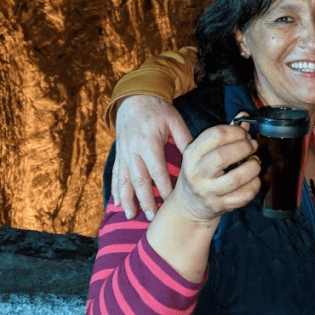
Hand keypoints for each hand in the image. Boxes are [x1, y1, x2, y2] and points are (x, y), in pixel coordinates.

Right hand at [112, 95, 192, 219]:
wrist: (134, 98)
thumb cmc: (157, 110)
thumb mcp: (173, 120)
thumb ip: (184, 138)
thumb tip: (197, 157)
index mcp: (149, 142)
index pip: (157, 170)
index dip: (162, 187)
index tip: (170, 202)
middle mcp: (133, 151)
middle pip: (139, 180)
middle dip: (144, 200)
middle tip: (151, 216)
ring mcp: (124, 154)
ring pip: (124, 181)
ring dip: (127, 200)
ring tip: (131, 215)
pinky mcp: (118, 155)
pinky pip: (116, 175)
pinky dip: (116, 190)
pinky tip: (117, 204)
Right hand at [168, 120, 260, 222]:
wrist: (187, 205)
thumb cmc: (199, 172)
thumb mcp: (203, 151)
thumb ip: (223, 133)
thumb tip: (244, 117)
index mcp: (192, 154)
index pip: (215, 135)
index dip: (236, 131)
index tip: (244, 134)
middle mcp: (197, 172)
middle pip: (223, 156)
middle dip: (245, 148)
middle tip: (252, 147)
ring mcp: (207, 191)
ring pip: (236, 179)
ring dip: (252, 168)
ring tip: (255, 163)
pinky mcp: (219, 205)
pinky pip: (243, 196)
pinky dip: (254, 186)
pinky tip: (254, 180)